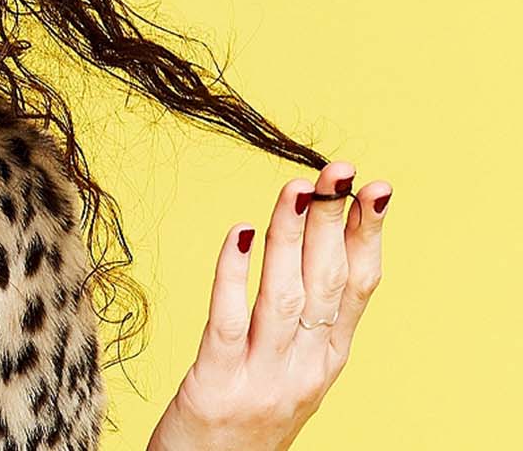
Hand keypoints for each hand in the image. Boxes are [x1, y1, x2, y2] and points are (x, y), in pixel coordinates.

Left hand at [146, 161, 390, 450]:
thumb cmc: (245, 419)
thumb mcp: (291, 372)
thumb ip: (304, 321)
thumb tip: (316, 247)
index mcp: (326, 361)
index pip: (357, 289)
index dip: (367, 237)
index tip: (374, 188)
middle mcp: (304, 369)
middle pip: (325, 284)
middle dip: (333, 222)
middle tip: (337, 170)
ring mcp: (262, 378)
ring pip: (283, 296)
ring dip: (291, 237)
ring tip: (296, 188)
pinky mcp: (216, 386)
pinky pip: (227, 321)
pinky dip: (233, 275)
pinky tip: (239, 235)